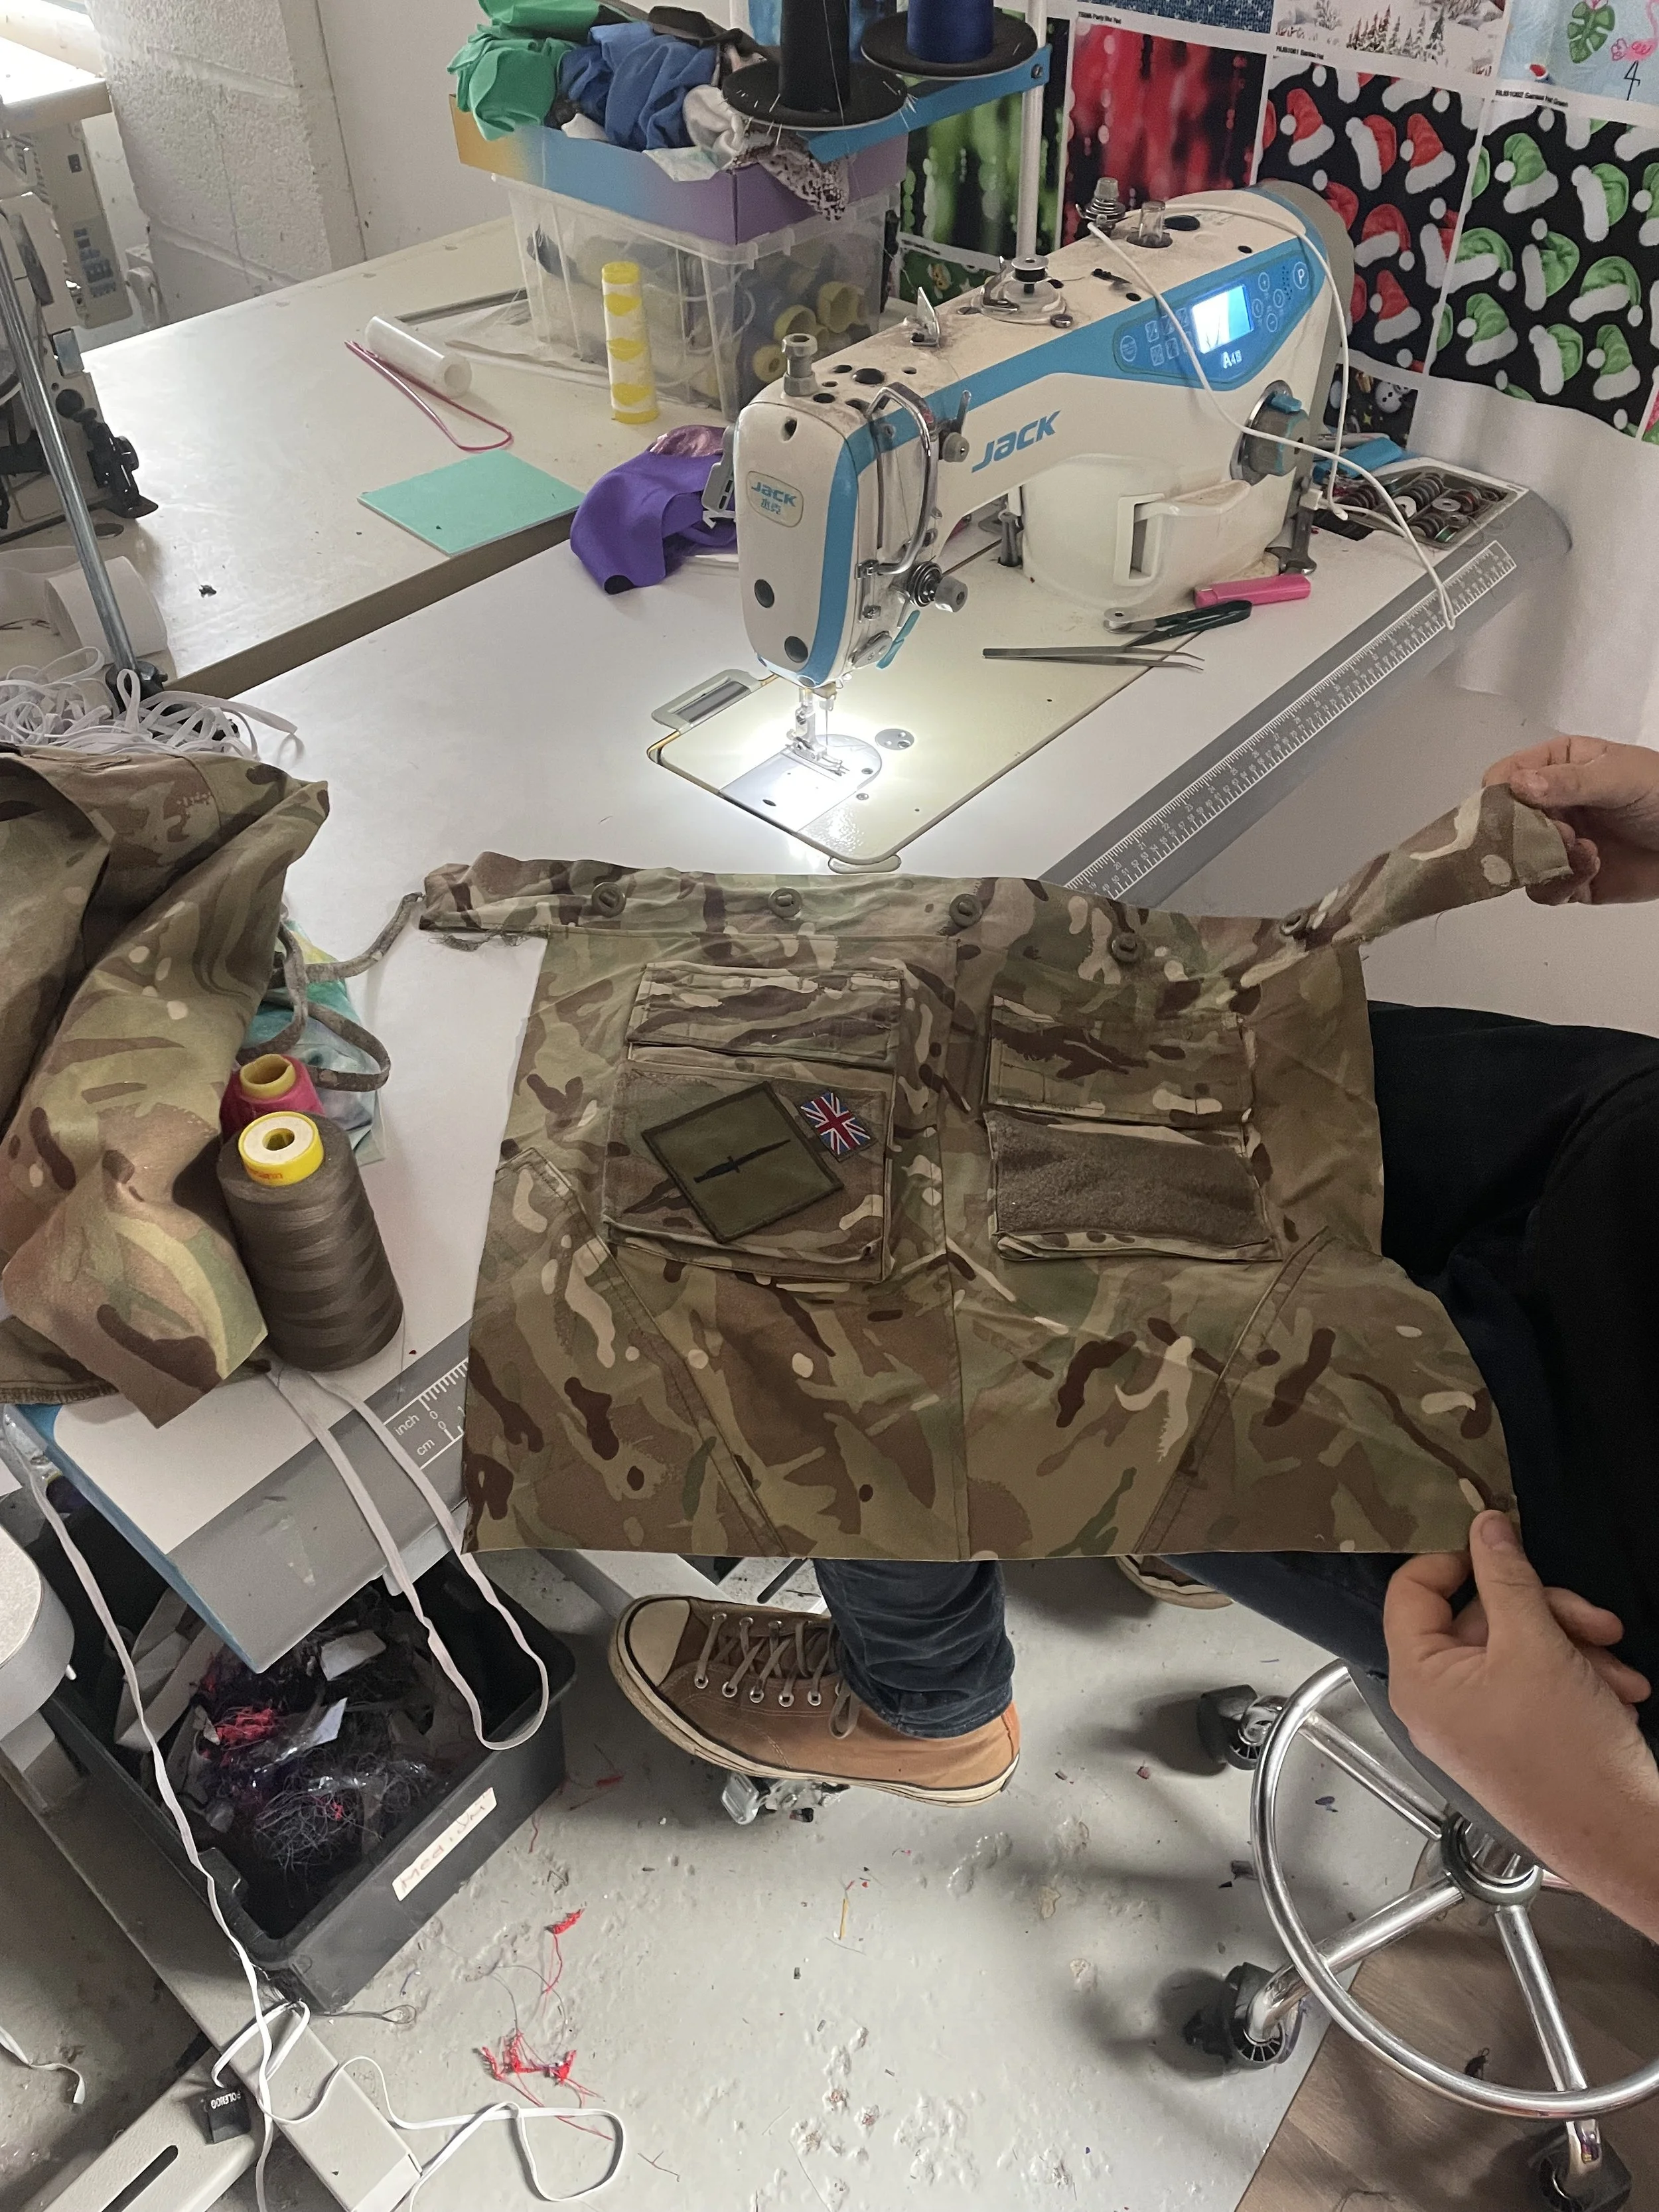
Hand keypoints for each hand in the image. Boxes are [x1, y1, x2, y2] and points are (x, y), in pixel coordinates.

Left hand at [1385, 1514, 1656, 1886]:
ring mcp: (1478, 1721)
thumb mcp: (1536, 1645)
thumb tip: (1484, 1524)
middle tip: (1597, 1622)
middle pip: (1479, 1616)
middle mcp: (1439, 1700)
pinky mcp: (1517, 1736)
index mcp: (1419, 1678)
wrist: (1623, 1837)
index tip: (1504, 1548)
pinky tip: (1619, 1692)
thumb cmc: (1568, 1751)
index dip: (1456, 1561)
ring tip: (1615, 1669)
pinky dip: (1581, 1675)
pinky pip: (1538, 1680)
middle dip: (1547, 1612)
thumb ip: (1506, 1578)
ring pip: (1519, 1645)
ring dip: (1575, 1645)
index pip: (1410, 1591)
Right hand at [1483, 734, 1658, 903]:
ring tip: (1582, 850)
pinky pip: (1543, 889)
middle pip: (1503, 825)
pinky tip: (1592, 865)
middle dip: (1523, 834)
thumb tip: (1518, 785)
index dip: (1499, 795)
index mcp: (1556, 767)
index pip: (1505, 777)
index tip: (1509, 811)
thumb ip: (1570, 782)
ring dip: (1544, 860)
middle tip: (1559, 833)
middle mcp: (1551, 805)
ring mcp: (1557, 843)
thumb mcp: (1621, 777)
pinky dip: (1561, 882)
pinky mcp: (1568, 879)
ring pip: (1518, 862)